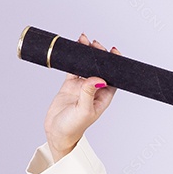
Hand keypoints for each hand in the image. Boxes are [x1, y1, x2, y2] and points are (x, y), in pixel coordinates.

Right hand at [43, 33, 121, 161]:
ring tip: (85, 40)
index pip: (113, 77)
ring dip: (87, 54)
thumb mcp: (83, 110)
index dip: (115, 64)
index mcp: (104, 97)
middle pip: (101, 68)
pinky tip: (75, 47)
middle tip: (95, 44)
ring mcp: (82, 87)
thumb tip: (98, 79)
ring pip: (87, 66)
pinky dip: (74, 58)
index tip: (114, 51)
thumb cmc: (73, 126)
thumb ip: (89, 93)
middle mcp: (95, 90)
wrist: (57, 132)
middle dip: (100, 55)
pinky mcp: (70, 85)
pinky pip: (74, 68)